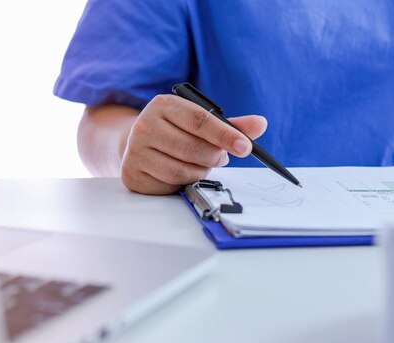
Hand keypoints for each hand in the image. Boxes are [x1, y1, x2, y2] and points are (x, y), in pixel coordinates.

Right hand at [120, 95, 266, 194]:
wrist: (138, 144)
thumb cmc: (176, 131)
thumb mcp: (200, 122)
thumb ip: (231, 125)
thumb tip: (261, 124)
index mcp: (163, 105)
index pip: (199, 120)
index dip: (226, 135)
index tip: (246, 147)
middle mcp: (144, 125)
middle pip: (193, 148)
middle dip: (215, 157)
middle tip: (220, 158)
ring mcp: (135, 151)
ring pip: (183, 171)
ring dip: (200, 172)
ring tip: (200, 164)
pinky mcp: (132, 174)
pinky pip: (170, 185)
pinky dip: (183, 183)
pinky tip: (181, 173)